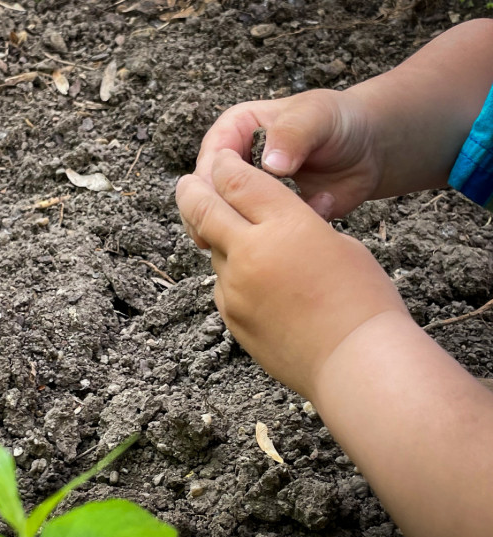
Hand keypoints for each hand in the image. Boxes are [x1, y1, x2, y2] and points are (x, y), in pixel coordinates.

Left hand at [177, 149, 407, 398]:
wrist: (356, 362)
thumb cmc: (363, 300)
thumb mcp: (337, 243)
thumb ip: (295, 228)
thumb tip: (271, 229)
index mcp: (284, 224)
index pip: (237, 181)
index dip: (224, 165)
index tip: (220, 160)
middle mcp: (250, 252)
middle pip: (202, 208)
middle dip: (192, 190)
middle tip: (188, 183)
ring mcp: (235, 288)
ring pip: (213, 250)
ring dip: (220, 239)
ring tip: (239, 240)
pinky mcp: (231, 317)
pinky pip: (223, 285)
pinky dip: (233, 276)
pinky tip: (257, 284)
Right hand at [187, 89, 382, 249]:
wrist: (369, 150)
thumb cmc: (339, 123)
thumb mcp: (317, 117)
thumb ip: (292, 134)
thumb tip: (271, 164)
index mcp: (236, 130)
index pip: (210, 160)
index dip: (211, 183)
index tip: (226, 206)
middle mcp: (235, 162)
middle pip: (210, 194)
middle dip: (222, 215)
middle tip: (235, 237)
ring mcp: (249, 193)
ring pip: (227, 218)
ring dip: (243, 233)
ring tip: (264, 244)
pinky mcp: (266, 216)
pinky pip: (256, 233)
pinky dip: (270, 241)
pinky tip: (295, 240)